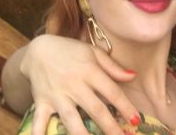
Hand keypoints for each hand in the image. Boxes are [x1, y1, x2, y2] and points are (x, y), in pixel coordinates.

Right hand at [21, 35, 138, 134]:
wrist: (38, 50)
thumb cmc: (71, 51)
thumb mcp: (93, 52)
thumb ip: (113, 67)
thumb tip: (132, 76)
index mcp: (90, 71)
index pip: (112, 92)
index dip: (125, 107)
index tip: (136, 120)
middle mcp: (74, 85)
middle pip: (95, 109)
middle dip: (110, 126)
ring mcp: (57, 95)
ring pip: (71, 119)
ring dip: (82, 134)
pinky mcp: (41, 103)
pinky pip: (40, 121)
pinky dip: (40, 133)